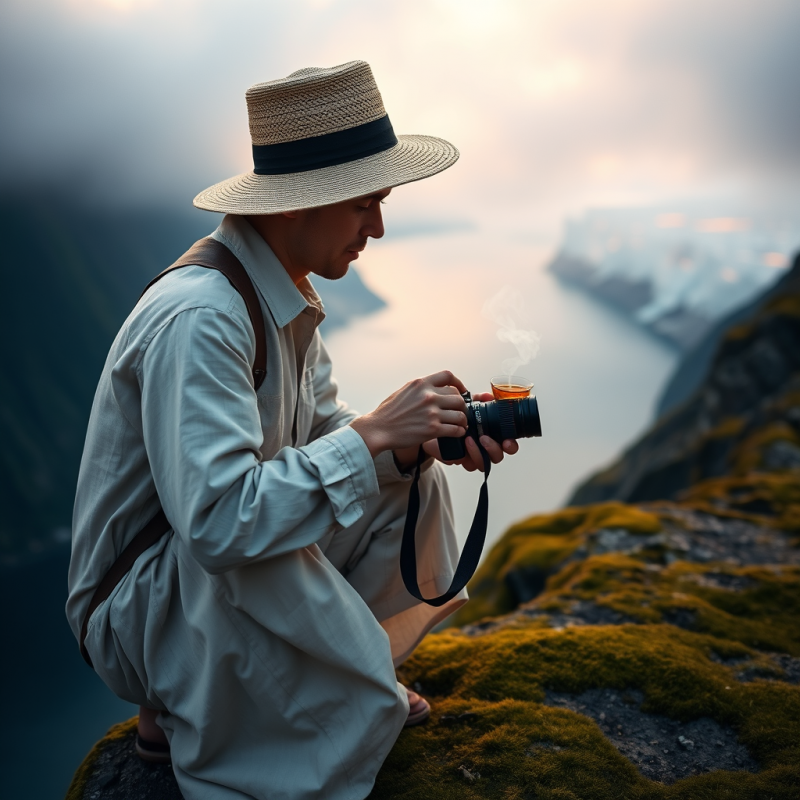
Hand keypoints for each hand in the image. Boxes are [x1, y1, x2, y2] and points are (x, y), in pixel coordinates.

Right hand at [350, 370, 468, 457]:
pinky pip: (456, 429)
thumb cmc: (389, 413)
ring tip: (460, 424)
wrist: (378, 429)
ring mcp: (432, 413)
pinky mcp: (433, 429)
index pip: (448, 376)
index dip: (458, 383)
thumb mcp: (404, 391)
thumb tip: (437, 389)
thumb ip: (421, 388)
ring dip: (462, 421)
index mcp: (421, 384)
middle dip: (461, 406)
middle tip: (459, 412)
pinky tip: (457, 432)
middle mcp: (428, 396)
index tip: (461, 391)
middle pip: (458, 397)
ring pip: (460, 414)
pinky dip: (459, 432)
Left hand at [402, 391, 518, 472]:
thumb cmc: (452, 415)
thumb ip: (478, 402)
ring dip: (478, 452)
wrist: (429, 424)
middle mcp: (483, 448)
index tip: (507, 440)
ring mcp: (471, 455)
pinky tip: (459, 444)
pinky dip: (464, 455)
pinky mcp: (458, 459)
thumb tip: (488, 396)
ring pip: (483, 463)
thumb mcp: (466, 406)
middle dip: (494, 450)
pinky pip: (465, 463)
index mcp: (491, 434)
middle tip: (484, 439)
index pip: (507, 444)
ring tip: (469, 439)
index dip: (511, 445)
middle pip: (498, 456)